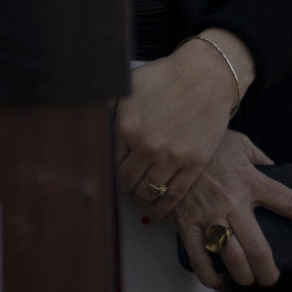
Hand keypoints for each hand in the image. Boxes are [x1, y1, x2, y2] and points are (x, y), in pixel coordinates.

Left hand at [115, 37, 239, 211]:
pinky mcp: (194, 163)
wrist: (205, 76)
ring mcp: (172, 157)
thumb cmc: (165, 78)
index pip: (108, 161)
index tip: (105, 175)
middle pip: (125, 180)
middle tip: (119, 188)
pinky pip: (174, 195)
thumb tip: (86, 119)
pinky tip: (152, 215)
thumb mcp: (127, 87)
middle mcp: (147, 145)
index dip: (106, 170)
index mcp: (126, 127)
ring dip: (138, 197)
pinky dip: (161, 209)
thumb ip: (106, 106)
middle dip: (120, 186)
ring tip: (135, 195)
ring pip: (148, 191)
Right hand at [169, 133, 291, 291]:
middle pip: (260, 247)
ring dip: (244, 274)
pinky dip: (207, 273)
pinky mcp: (185, 220)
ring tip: (247, 277)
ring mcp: (208, 212)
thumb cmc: (207, 141)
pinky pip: (198, 255)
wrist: (167, 137)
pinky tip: (215, 279)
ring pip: (232, 256)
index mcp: (252, 180)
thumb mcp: (241, 144)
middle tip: (271, 277)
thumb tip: (279, 174)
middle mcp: (233, 199)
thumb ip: (263, 161)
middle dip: (269, 271)